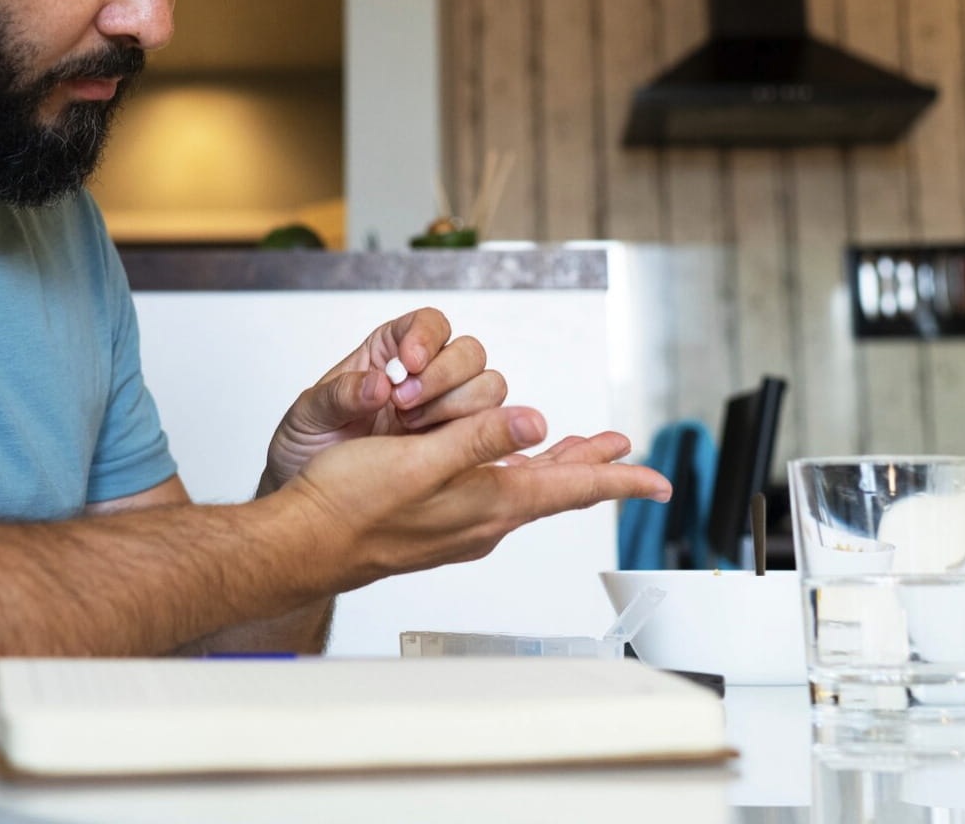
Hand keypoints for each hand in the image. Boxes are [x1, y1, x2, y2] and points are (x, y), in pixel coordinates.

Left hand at [261, 307, 507, 491]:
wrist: (312, 502)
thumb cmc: (307, 446)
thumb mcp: (307, 415)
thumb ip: (338, 395)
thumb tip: (377, 384)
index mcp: (388, 352)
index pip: (428, 324)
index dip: (427, 336)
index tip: (410, 362)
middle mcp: (424, 377)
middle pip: (469, 353)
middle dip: (444, 376)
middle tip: (405, 405)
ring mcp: (444, 412)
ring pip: (488, 388)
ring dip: (459, 406)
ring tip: (412, 430)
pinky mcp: (458, 447)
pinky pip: (490, 432)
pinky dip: (478, 436)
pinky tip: (445, 452)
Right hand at [283, 406, 670, 589]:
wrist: (306, 541)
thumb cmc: (352, 503)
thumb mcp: (421, 460)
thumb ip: (480, 439)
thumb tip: (537, 423)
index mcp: (489, 503)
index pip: (571, 488)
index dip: (618, 479)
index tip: (658, 479)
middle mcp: (484, 519)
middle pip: (556, 488)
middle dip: (592, 465)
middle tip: (626, 451)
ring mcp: (462, 524)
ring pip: (527, 489)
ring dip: (557, 466)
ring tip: (582, 450)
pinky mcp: (439, 522)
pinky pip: (496, 494)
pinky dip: (517, 473)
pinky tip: (510, 466)